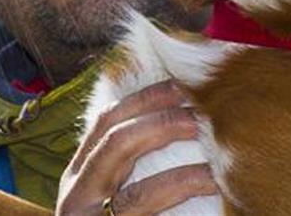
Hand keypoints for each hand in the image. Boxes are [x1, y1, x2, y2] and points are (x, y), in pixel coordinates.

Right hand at [56, 80, 219, 214]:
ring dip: (182, 177)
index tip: (180, 86)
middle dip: (161, 124)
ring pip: (138, 196)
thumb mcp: (103, 194)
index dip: (144, 100)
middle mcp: (77, 200)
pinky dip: (181, 203)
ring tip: (213, 165)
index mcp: (77, 177)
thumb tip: (176, 117)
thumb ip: (124, 164)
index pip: (105, 123)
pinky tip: (210, 194)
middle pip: (116, 146)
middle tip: (200, 117)